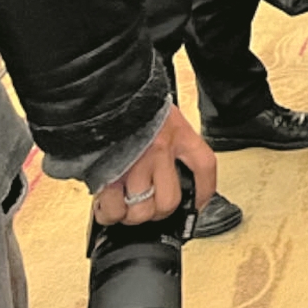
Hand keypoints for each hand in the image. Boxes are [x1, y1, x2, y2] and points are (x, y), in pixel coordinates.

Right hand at [91, 105, 215, 227]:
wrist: (103, 93)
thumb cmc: (133, 103)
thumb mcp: (163, 114)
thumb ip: (169, 140)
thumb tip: (165, 171)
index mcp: (179, 133)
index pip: (204, 167)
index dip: (204, 191)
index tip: (197, 204)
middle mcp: (161, 151)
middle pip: (169, 201)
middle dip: (157, 211)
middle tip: (147, 205)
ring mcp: (135, 165)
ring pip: (141, 210)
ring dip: (131, 214)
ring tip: (124, 205)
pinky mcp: (108, 174)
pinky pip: (113, 210)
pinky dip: (110, 214)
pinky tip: (106, 205)